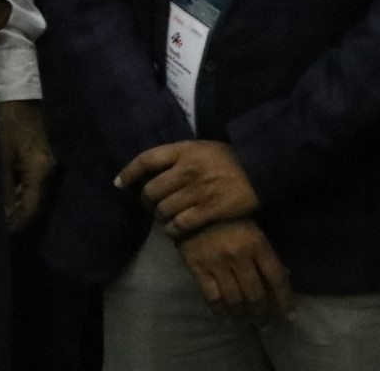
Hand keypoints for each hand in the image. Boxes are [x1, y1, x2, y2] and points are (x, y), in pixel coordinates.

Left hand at [0, 100, 54, 233]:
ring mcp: (45, 162)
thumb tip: (2, 215)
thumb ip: (1, 185)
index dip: (16, 223)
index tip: (0, 235)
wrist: (15, 91)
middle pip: (33, 201)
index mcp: (41, 170)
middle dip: (15, 215)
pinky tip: (2, 193)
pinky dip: (16, 188)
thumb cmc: (5, 120)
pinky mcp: (38, 155)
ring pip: (30, 191)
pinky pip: (28, 179)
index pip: (31, 207)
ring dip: (15, 202)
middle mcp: (48, 169)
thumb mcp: (0, 154)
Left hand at [117, 139, 259, 237]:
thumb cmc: (230, 158)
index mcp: (183, 150)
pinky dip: (173, 230)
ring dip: (160, 218)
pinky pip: (180, 225)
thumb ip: (179, 157)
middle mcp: (186, 169)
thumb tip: (155, 172)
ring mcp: (197, 190)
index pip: (146, 160)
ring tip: (165, 219)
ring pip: (163, 210)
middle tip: (151, 206)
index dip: (129, 172)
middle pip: (151, 190)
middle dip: (147, 201)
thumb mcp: (202, 148)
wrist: (261, 168)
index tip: (119, 183)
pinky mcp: (209, 210)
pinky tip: (175, 231)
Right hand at [177, 220, 293, 320]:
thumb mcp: (253, 227)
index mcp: (257, 242)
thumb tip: (284, 277)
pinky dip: (220, 311)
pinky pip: (212, 298)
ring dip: (243, 315)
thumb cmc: (228, 215)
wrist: (190, 204)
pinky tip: (225, 316)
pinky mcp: (197, 268)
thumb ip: (266, 252)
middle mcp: (239, 256)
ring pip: (235, 300)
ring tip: (246, 320)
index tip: (289, 315)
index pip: (276, 278)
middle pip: (256, 295)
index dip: (285, 300)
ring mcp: (217, 263)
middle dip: (262, 313)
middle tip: (264, 322)